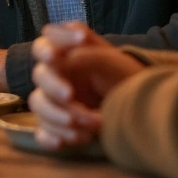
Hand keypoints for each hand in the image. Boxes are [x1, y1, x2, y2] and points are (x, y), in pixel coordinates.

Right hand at [28, 22, 143, 149]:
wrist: (138, 109)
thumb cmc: (123, 78)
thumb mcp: (112, 62)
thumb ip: (88, 56)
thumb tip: (64, 59)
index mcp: (66, 52)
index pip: (49, 37)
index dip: (59, 37)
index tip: (81, 39)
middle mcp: (56, 74)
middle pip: (39, 75)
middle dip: (52, 86)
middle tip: (69, 95)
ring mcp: (54, 101)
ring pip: (39, 104)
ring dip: (59, 116)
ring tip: (92, 124)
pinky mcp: (56, 126)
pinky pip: (43, 133)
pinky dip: (51, 137)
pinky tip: (71, 139)